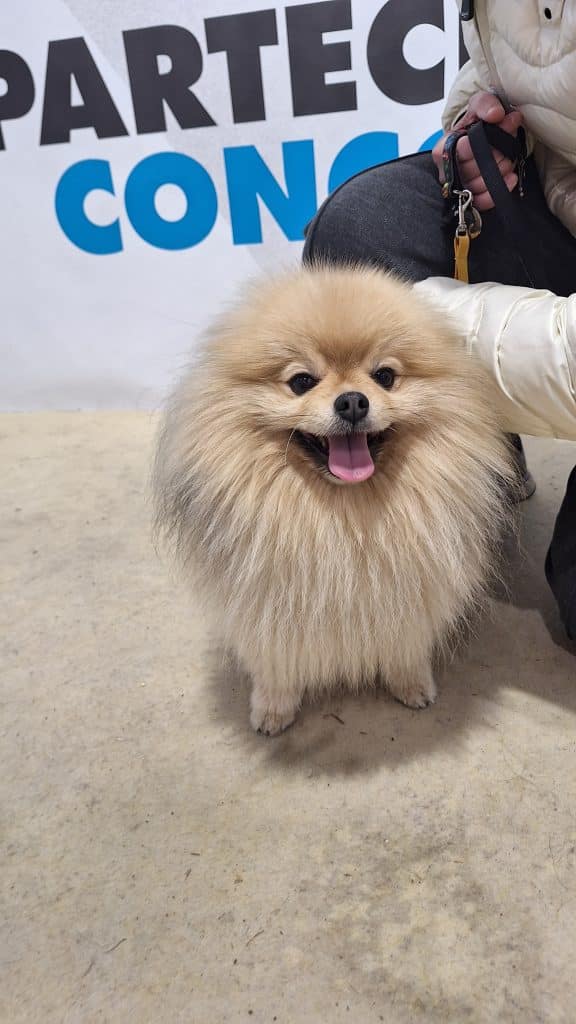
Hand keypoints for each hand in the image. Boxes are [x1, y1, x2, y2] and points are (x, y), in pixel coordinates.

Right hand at [432, 91, 523, 210]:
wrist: (478, 139)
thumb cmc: (475, 125)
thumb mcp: (478, 106)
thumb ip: (485, 105)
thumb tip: (495, 114)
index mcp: (443, 149)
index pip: (462, 149)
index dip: (483, 138)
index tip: (499, 123)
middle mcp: (447, 171)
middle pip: (474, 167)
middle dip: (497, 151)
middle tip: (508, 138)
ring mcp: (459, 187)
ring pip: (481, 183)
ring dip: (501, 168)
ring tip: (508, 155)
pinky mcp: (471, 198)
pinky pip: (484, 201)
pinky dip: (500, 188)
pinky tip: (511, 176)